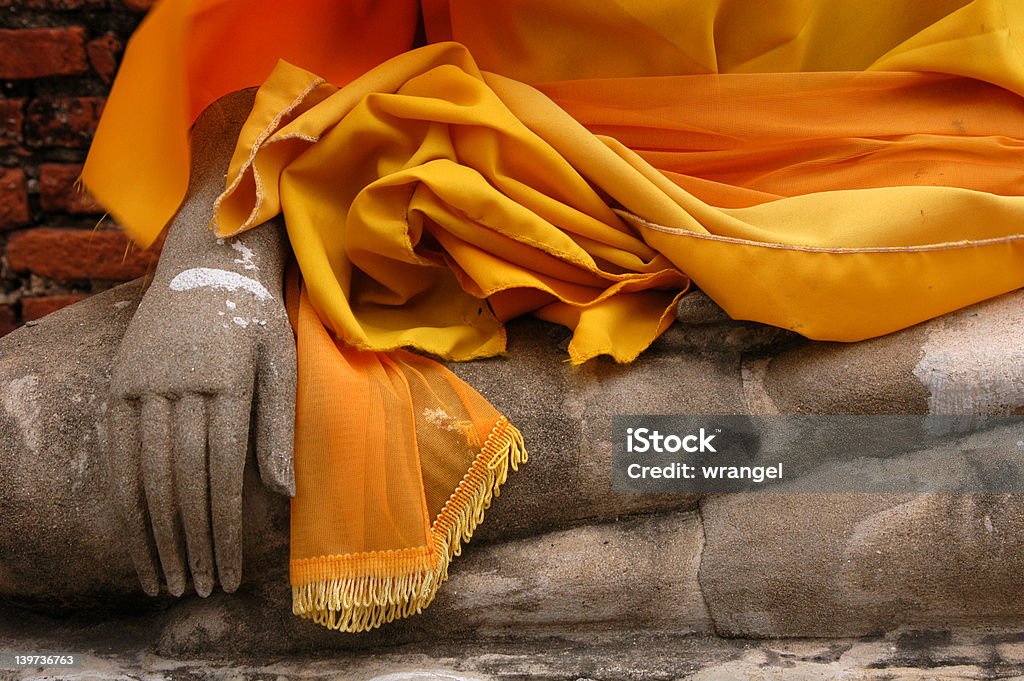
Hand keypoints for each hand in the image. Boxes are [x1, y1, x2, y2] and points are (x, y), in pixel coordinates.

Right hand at [104, 253, 294, 597]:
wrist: (210, 262)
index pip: (222, 475)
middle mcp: (180, 384)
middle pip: (182, 483)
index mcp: (228, 381)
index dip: (223, 531)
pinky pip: (118, 453)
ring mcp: (143, 383)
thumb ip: (279, 425)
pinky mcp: (120, 383)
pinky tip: (133, 535)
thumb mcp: (282, 361)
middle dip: (192, 544)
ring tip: (167, 580)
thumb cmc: (259, 318)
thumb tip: (284, 493)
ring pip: (145, 474)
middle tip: (200, 590)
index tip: (230, 573)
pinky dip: (124, 500)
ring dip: (154, 535)